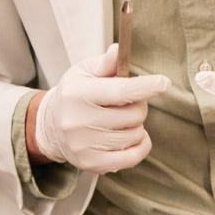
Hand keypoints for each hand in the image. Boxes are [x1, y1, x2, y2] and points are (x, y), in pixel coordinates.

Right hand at [33, 44, 169, 173]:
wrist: (50, 126)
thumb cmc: (75, 94)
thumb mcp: (85, 72)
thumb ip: (106, 63)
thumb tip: (119, 50)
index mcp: (78, 94)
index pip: (119, 91)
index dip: (145, 87)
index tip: (164, 83)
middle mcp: (78, 121)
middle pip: (134, 115)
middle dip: (139, 107)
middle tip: (126, 104)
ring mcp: (84, 145)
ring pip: (135, 135)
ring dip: (136, 126)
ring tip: (120, 121)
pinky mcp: (91, 164)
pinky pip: (133, 157)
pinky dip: (140, 145)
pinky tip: (130, 137)